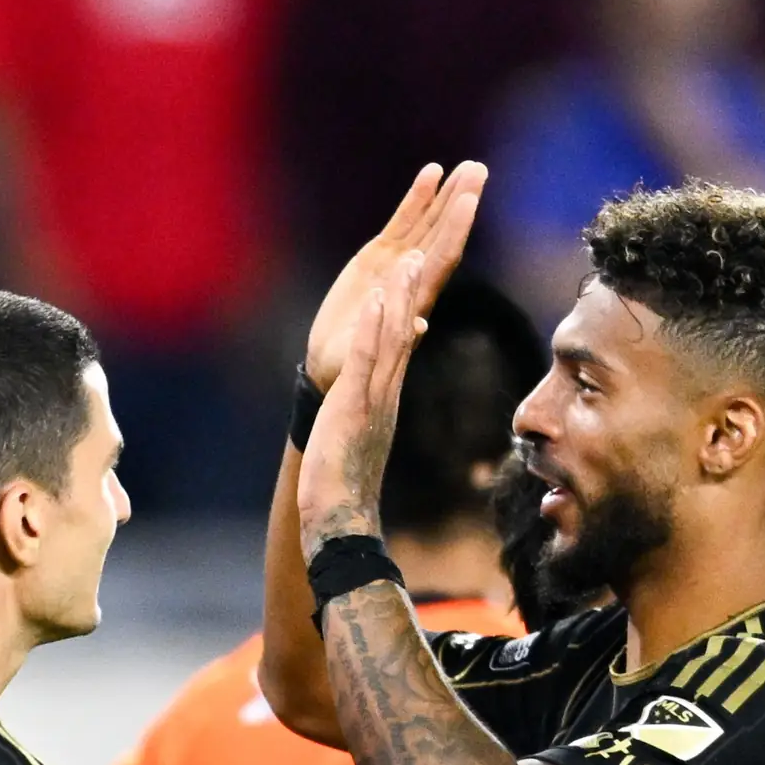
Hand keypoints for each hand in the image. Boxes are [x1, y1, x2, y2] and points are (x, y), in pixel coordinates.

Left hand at [298, 255, 430, 550]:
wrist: (341, 519)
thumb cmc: (344, 482)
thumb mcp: (360, 436)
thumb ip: (372, 409)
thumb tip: (379, 397)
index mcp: (386, 397)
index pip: (402, 343)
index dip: (408, 305)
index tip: (416, 271)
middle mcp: (387, 392)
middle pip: (405, 331)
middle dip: (413, 288)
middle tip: (423, 245)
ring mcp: (374, 397)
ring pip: (393, 339)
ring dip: (400, 297)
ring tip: (408, 257)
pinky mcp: (355, 406)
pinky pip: (367, 360)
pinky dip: (373, 327)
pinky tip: (377, 298)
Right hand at [304, 161, 484, 391]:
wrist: (332, 364)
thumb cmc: (348, 366)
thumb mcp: (367, 359)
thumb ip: (390, 340)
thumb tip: (421, 325)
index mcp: (415, 298)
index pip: (442, 258)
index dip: (456, 229)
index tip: (469, 200)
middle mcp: (414, 275)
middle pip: (443, 233)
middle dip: (460, 201)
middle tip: (478, 169)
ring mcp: (399, 262)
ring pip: (429, 221)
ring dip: (447, 194)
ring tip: (467, 167)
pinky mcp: (380, 256)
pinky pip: (403, 221)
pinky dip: (417, 198)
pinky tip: (431, 174)